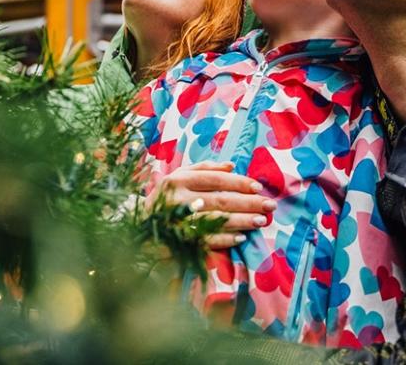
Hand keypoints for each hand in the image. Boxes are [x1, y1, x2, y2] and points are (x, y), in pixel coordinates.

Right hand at [146, 161, 275, 249]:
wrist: (135, 226)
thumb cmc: (164, 198)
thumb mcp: (178, 177)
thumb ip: (204, 169)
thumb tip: (231, 165)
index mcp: (179, 179)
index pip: (215, 179)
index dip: (238, 182)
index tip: (258, 187)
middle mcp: (177, 198)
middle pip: (219, 199)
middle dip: (247, 202)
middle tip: (269, 205)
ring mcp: (176, 221)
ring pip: (215, 220)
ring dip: (241, 221)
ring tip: (261, 221)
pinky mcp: (176, 240)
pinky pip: (205, 240)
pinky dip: (223, 239)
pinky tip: (240, 238)